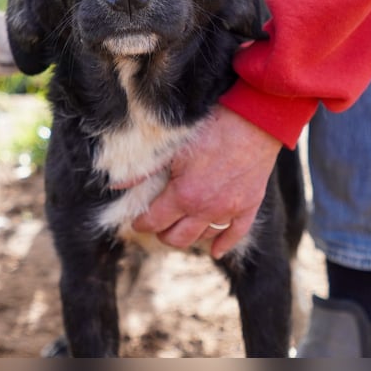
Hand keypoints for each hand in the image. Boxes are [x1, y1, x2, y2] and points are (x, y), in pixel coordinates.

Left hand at [132, 105, 281, 258]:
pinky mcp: (249, 205)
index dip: (141, 223)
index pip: (154, 222)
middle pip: (177, 238)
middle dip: (162, 233)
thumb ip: (144, 170)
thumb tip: (116, 185)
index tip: (137, 220)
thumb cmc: (212, 128)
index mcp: (183, 195)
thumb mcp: (173, 147)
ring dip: (188, 236)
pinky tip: (215, 251)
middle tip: (157, 223)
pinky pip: (235, 234)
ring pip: (203, 237)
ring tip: (180, 227)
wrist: (254, 120)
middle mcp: (206, 209)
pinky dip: (223, 245)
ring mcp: (229, 210)